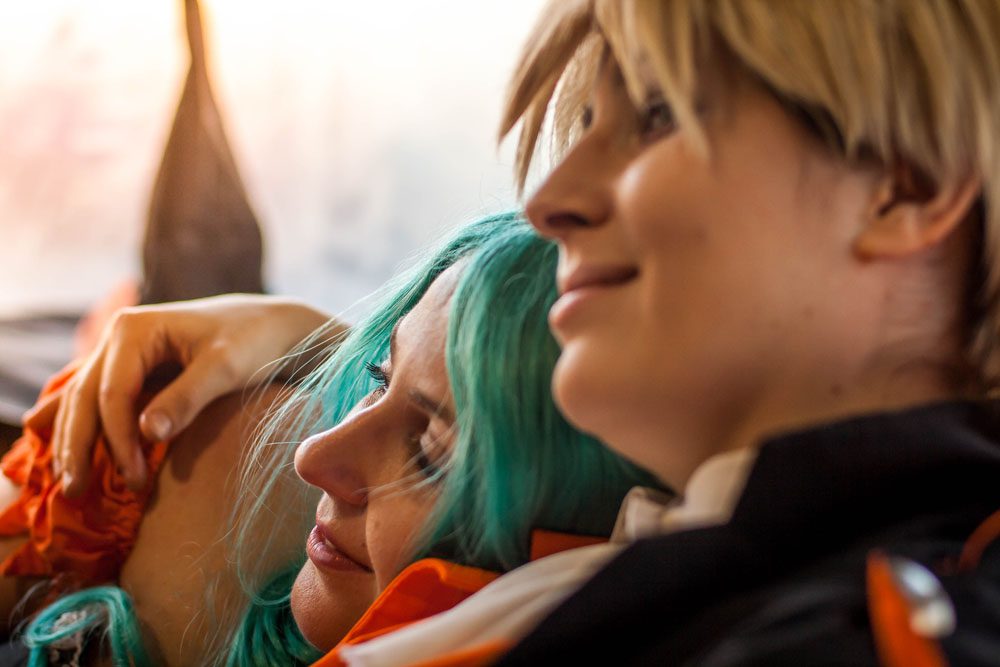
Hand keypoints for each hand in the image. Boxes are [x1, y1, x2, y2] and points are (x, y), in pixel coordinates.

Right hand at [23, 294, 336, 496]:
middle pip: (85, 397)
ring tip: (66, 485)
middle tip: (74, 493)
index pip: (113, 394)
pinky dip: (77, 420)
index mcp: (136, 329)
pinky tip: (44, 435)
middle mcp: (121, 336)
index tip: (134, 480)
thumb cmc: (255, 343)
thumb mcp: (226, 369)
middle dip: (78, 447)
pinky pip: (97, 396)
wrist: (275, 327)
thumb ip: (186, 399)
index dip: (118, 440)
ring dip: (71, 441)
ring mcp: (123, 351)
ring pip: (82, 399)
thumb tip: (146, 434)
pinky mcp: (134, 367)